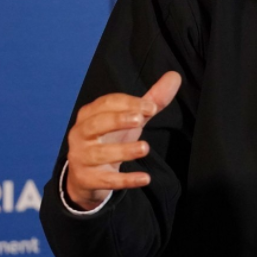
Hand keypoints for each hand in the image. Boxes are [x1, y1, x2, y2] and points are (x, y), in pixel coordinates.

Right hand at [65, 71, 181, 210]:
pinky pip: (106, 180)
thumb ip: (151, 100)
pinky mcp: (88, 180)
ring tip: (145, 148)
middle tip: (140, 119)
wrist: (86, 177)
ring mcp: (82, 158)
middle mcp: (81, 134)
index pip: (105, 104)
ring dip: (123, 150)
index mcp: (89, 115)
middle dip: (117, 120)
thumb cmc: (110, 139)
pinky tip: (145, 178)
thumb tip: (174, 76)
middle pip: (96, 124)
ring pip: (99, 154)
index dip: (127, 104)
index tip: (151, 107)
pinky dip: (125, 180)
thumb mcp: (130, 120)